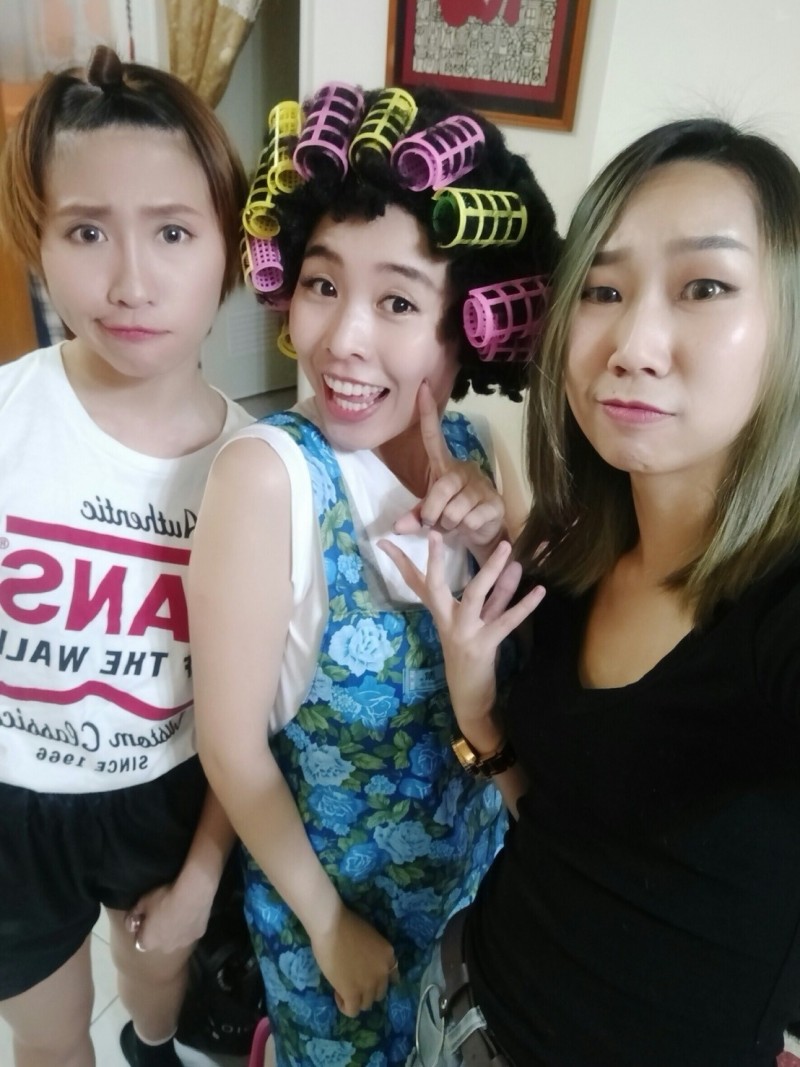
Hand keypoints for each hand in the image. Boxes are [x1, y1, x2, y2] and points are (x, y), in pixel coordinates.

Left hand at [124, 879, 212, 954]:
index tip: (146, 919)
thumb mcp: (143, 901)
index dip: (143, 930)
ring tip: (178, 912)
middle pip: (160, 942)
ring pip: (177, 938)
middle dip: (160, 932)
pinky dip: (189, 924)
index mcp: (149, 942)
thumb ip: (134, 913)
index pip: (141, 941)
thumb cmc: (163, 899)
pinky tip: (190, 911)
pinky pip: (191, 931)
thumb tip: (131, 921)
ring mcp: (184, 943)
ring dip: (175, 930)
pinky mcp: (199, 934)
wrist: (192, 894)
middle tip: (163, 914)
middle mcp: (166, 948)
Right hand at [309, 903, 397, 1016]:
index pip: (392, 977)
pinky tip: (337, 994)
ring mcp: (369, 985)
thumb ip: (373, 954)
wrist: (332, 926)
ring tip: (342, 987)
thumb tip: (366, 965)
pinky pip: (352, 1011)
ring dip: (356, 999)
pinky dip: (345, 1006)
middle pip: (379, 993)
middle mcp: (383, 973)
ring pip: (367, 1004)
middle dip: (367, 991)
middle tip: (353, 982)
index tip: (368, 978)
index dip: (379, 980)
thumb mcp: (370, 937)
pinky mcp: (353, 994)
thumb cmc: (347, 924)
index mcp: (389, 955)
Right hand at [379, 531, 544, 739]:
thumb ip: (496, 595)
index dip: (402, 562)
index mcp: (441, 614)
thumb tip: (513, 565)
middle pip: (437, 586)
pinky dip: (525, 606)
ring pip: (474, 596)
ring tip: (505, 548)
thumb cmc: (473, 657)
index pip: (418, 583)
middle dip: (436, 560)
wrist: (470, 699)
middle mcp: (447, 622)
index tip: (385, 541)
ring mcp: (463, 634)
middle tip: (434, 534)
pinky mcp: (483, 647)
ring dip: (491, 570)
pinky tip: (539, 591)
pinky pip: (506, 622)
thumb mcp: (481, 622)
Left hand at [393, 381, 505, 558]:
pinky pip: (471, 520)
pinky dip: (465, 530)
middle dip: (433, 513)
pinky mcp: (495, 503)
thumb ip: (414, 517)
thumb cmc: (453, 516)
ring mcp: (481, 486)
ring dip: (449, 525)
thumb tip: (397, 528)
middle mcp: (463, 470)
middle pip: (441, 489)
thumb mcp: (431, 514)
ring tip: (455, 524)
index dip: (427, 414)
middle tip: (435, 522)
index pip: (433, 436)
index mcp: (445, 467)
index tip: (421, 388)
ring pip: (455, 510)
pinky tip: (471, 526)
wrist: (484, 532)